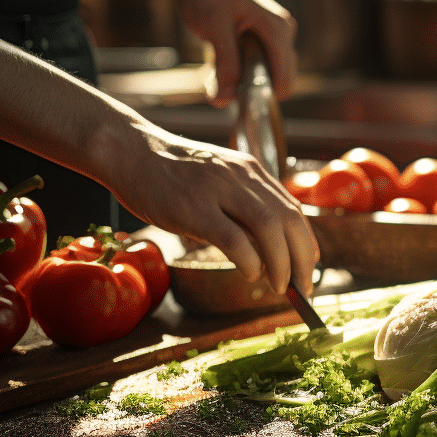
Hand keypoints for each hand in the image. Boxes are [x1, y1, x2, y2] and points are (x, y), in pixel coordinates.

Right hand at [113, 124, 317, 295]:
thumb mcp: (218, 183)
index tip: (308, 267)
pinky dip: (250, 261)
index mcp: (251, 171)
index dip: (306, 242)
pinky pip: (234, 239)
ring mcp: (218, 190)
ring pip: (268, 228)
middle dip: (301, 258)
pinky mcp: (193, 208)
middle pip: (289, 220)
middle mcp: (241, 177)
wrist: (128, 151)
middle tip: (301, 286)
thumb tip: (268, 252)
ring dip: (281, 263)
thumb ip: (243, 208)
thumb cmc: (171, 175)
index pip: (293, 209)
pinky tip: (250, 274)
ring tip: (280, 286)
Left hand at [178, 0, 297, 106]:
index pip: (283, 77)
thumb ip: (223, 63)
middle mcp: (284, 33)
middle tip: (218, 84)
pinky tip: (220, 62)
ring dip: (243, 82)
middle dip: (250, 89)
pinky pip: (260, 68)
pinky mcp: (267, 42)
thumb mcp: (213, 26)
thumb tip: (224, 100)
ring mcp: (277, 38)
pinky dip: (240, 73)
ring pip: (268, 76)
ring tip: (216, 69)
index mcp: (278, 28)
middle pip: (278, 80)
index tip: (232, 99)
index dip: (261, 94)